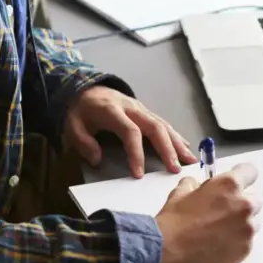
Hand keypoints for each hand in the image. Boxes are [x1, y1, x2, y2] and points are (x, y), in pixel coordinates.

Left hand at [64, 85, 197, 177]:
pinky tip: (185, 147)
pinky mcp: (145, 111)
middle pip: (154, 127)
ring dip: (177, 143)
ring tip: (190, 160)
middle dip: (167, 149)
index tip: (139, 174)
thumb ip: (83, 142)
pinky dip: (175, 135)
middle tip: (175, 169)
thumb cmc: (81, 110)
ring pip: (163, 124)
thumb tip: (97, 159)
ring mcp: (141, 108)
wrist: (86, 88)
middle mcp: (132, 108)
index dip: (136, 153)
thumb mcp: (72, 125)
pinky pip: (163, 123)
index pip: (130, 132)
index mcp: (113, 111)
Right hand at [154, 163, 260, 262]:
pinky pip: (248, 241)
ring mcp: (247, 229)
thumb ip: (195, 184)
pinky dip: (237, 241)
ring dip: (242, 223)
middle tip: (224, 211)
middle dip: (242, 203)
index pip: (250, 172)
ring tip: (221, 231)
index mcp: (229, 185)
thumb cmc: (173, 222)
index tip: (240, 181)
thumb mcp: (180, 192)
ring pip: (253, 222)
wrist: (167, 252)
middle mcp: (243, 205)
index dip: (242, 176)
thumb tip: (197, 185)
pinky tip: (220, 244)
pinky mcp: (245, 249)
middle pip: (255, 199)